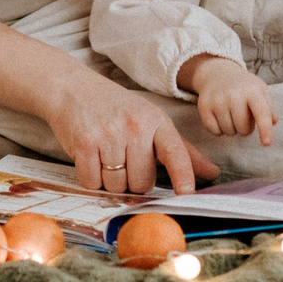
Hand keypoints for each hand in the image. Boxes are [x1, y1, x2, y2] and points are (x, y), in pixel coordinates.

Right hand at [41, 66, 219, 196]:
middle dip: (132, 179)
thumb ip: (181, 150)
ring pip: (117, 186)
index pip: (174, 152)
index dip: (182, 175)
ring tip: (105, 156)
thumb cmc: (114, 107)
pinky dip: (90, 179)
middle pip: (142, 182)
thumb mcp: (151, 120)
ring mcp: (108, 135)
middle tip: (123, 158)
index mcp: (155, 121)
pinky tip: (90, 159)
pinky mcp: (84, 144)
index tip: (187, 193)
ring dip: (110, 181)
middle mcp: (134, 126)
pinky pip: (92, 182)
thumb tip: (211, 173)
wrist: (71, 88)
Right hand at [183, 55, 276, 145]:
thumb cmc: (244, 87)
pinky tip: (220, 118)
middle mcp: (234, 94)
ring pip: (229, 131)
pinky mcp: (204, 106)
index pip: (261, 113)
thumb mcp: (260, 91)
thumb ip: (268, 108)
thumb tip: (273, 122)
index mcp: (253, 91)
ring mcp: (218, 100)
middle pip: (243, 128)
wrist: (218, 74)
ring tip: (231, 115)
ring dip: (232, 129)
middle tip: (243, 117)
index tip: (266, 143)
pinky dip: (219, 129)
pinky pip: (214, 131)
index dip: (265, 130)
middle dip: (245, 128)